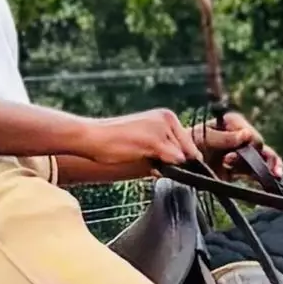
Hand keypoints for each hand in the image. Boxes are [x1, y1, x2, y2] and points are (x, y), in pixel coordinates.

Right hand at [62, 106, 201, 182]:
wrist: (94, 136)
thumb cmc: (115, 140)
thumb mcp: (145, 138)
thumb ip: (164, 148)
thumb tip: (183, 163)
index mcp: (166, 115)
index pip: (188, 142)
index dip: (184, 158)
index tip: (172, 164)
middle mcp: (168, 118)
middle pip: (188, 151)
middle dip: (175, 162)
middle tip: (152, 161)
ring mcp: (162, 129)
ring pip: (181, 157)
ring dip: (168, 165)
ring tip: (145, 159)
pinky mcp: (155, 141)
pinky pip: (173, 161)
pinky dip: (165, 168)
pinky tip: (147, 163)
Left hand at [196, 111, 282, 182]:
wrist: (180, 162)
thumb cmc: (189, 144)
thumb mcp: (203, 139)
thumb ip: (223, 138)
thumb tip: (246, 135)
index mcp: (232, 124)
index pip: (249, 133)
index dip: (245, 145)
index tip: (229, 158)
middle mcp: (241, 136)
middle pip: (259, 146)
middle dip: (253, 158)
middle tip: (233, 167)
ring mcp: (244, 152)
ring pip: (265, 157)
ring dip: (271, 166)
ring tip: (275, 175)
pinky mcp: (243, 169)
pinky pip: (262, 170)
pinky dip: (269, 175)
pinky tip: (275, 180)